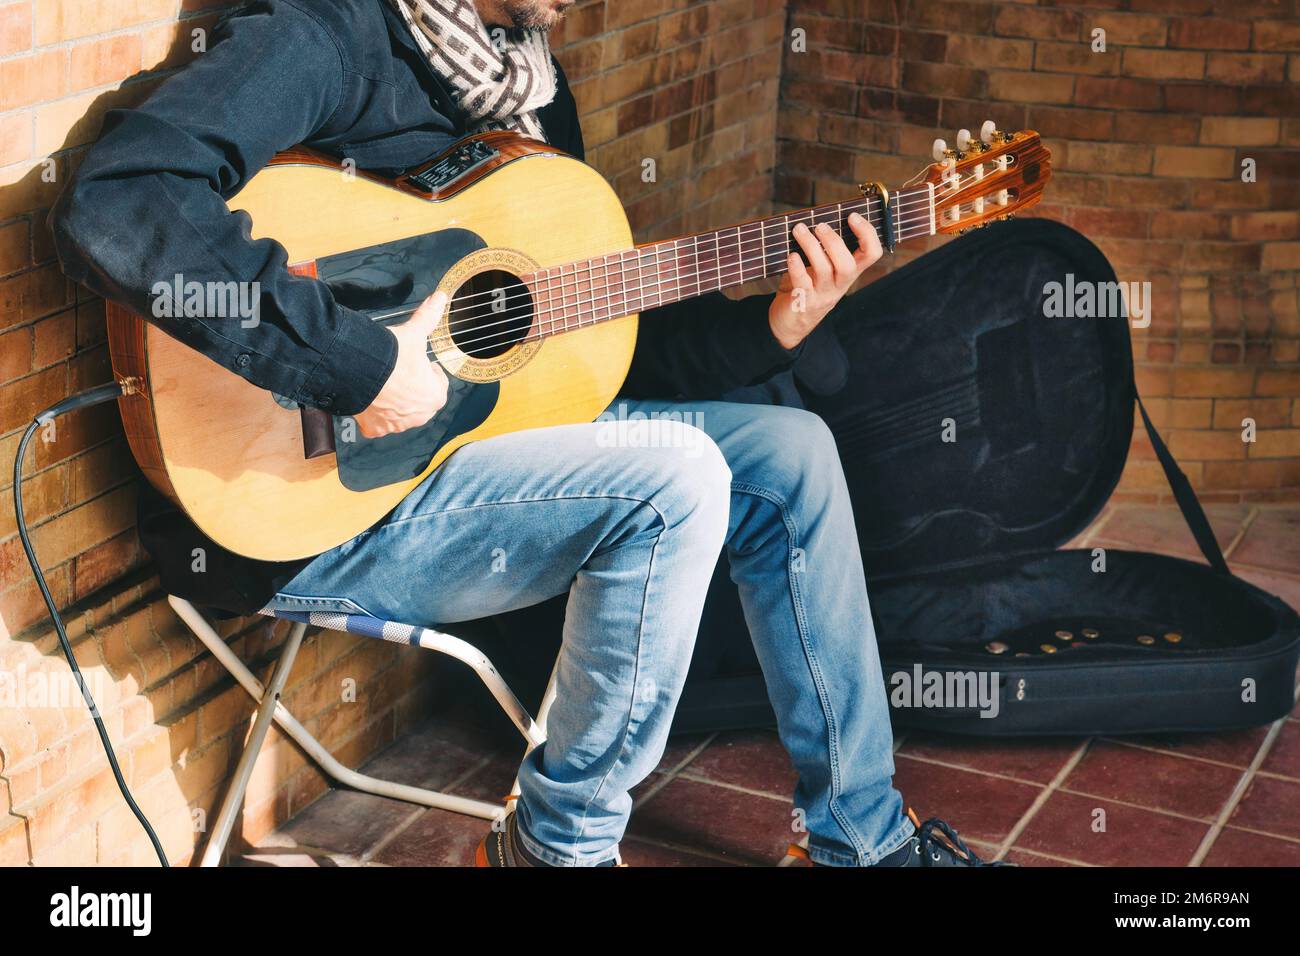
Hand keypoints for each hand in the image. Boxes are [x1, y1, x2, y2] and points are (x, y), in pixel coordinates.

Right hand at [354, 290, 449, 438]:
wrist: (357, 371)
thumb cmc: (391, 357)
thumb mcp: (413, 334)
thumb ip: (428, 317)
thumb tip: (440, 297)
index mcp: (435, 396)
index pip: (437, 383)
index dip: (427, 371)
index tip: (417, 363)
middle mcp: (419, 416)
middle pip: (419, 401)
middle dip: (412, 388)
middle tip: (400, 372)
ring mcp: (396, 425)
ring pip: (400, 414)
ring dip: (395, 402)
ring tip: (385, 383)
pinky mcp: (375, 428)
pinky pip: (377, 425)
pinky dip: (374, 415)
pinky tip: (371, 400)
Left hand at [768, 212, 882, 349]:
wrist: (791, 322)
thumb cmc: (808, 285)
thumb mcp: (823, 267)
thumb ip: (825, 248)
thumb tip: (819, 216)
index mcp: (850, 272)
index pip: (872, 254)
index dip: (867, 234)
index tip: (853, 216)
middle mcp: (840, 284)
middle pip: (848, 265)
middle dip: (834, 242)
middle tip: (820, 225)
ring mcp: (823, 294)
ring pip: (824, 270)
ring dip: (811, 246)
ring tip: (799, 229)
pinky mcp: (804, 302)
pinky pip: (802, 283)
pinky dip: (796, 267)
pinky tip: (791, 255)